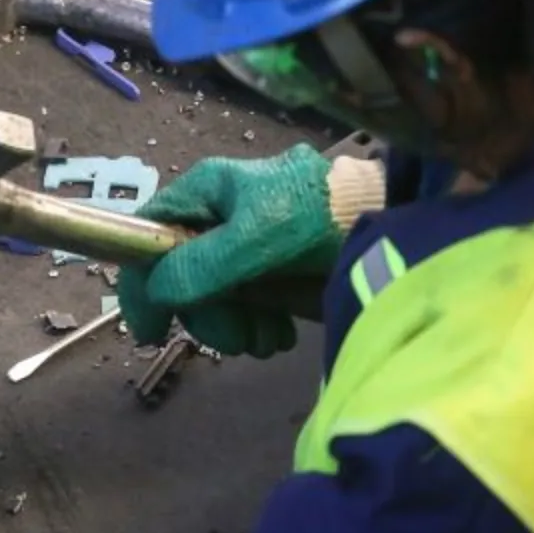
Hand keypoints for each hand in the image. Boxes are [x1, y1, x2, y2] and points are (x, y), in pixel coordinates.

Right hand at [116, 144, 341, 357]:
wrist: (392, 222)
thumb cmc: (320, 218)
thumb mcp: (257, 237)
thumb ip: (201, 264)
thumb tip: (156, 293)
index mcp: (206, 192)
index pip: (146, 236)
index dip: (140, 284)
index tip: (150, 331)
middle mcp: (219, 217)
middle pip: (180, 278)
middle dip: (207, 316)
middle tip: (237, 340)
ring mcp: (246, 246)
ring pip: (214, 299)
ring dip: (236, 329)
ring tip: (269, 339)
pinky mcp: (274, 271)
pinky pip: (247, 307)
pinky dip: (259, 328)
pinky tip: (281, 334)